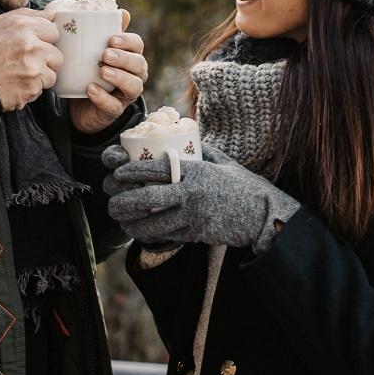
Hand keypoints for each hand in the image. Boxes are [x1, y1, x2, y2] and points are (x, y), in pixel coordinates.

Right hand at [0, 10, 61, 111]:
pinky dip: (30, 90)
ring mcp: (34, 70)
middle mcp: (32, 47)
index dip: (45, 39)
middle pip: (57, 55)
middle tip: (29, 62)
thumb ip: (27, 15)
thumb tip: (51, 14)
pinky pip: (40, 90)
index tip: (37, 44)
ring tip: (20, 75)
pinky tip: (15, 84)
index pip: (53, 31)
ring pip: (51, 75)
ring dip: (39, 77)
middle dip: (46, 60)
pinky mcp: (31, 89)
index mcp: (24, 27)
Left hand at [69, 10, 146, 135]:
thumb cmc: (87, 70)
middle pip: (140, 65)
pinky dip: (103, 98)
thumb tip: (121, 11)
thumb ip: (102, 30)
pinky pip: (114, 106)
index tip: (111, 39)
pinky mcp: (113, 111)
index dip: (128, 41)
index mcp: (129, 56)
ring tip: (103, 71)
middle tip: (106, 54)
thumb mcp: (92, 49)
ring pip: (134, 87)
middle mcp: (133, 75)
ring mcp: (125, 95)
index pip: (137, 45)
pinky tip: (91, 89)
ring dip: (120, 77)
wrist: (76, 102)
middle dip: (125, 58)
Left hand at [107, 145, 301, 253]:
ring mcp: (193, 216)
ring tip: (121, 220)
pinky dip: (149, 234)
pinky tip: (140, 232)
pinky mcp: (196, 233)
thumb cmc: (242, 185)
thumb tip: (180, 139)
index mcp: (196, 171)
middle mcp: (192, 193)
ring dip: (132, 223)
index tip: (117, 172)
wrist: (262, 214)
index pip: (157, 168)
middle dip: (124, 201)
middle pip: (148, 198)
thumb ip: (200, 151)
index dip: (132, 170)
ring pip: (153, 222)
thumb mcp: (222, 161)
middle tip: (111, 202)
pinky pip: (166, 235)